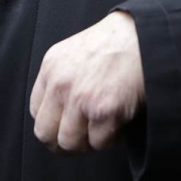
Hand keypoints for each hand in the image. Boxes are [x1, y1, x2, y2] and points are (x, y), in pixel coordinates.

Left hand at [29, 11, 144, 154]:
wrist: (144, 36)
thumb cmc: (114, 44)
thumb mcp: (74, 52)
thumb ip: (60, 79)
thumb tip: (57, 114)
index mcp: (51, 68)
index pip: (36, 112)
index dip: (52, 124)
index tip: (64, 126)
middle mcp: (61, 85)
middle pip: (46, 134)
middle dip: (62, 143)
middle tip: (80, 140)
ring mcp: (82, 100)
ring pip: (71, 144)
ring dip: (88, 142)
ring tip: (102, 128)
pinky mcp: (105, 112)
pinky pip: (100, 143)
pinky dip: (111, 139)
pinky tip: (119, 123)